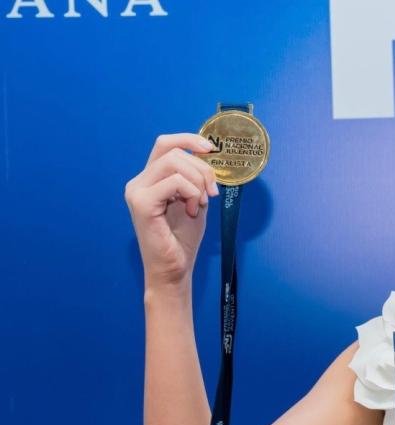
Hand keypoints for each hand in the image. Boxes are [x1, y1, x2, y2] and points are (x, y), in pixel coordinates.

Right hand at [125, 134, 219, 290]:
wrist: (174, 268)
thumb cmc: (183, 238)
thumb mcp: (195, 200)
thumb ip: (196, 178)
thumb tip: (207, 154)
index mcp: (150, 179)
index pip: (165, 144)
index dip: (189, 139)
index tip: (211, 150)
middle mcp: (139, 182)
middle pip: (173, 151)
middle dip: (202, 167)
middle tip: (212, 192)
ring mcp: (137, 191)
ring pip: (174, 162)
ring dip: (197, 181)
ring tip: (200, 203)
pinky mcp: (141, 203)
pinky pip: (174, 182)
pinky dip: (191, 193)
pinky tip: (192, 211)